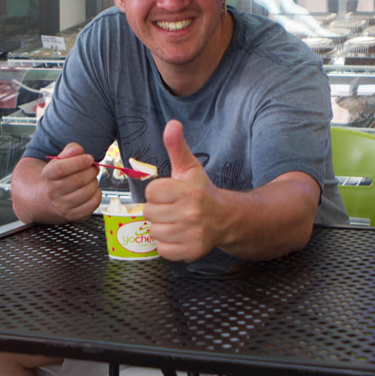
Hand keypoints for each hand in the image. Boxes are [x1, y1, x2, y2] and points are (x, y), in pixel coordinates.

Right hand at [42, 143, 101, 220]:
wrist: (50, 198)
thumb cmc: (60, 176)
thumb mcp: (61, 160)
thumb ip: (70, 151)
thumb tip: (78, 150)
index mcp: (48, 175)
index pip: (61, 169)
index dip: (78, 162)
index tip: (89, 158)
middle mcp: (52, 192)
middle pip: (77, 180)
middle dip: (91, 171)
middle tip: (93, 168)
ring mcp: (62, 205)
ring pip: (86, 192)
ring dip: (94, 182)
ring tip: (92, 179)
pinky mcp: (73, 215)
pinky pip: (92, 204)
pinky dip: (97, 195)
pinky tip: (93, 190)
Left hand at [143, 120, 218, 261]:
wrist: (226, 218)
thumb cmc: (202, 191)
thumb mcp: (189, 167)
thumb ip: (176, 146)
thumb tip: (172, 124)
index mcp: (189, 191)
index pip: (151, 192)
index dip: (157, 192)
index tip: (169, 192)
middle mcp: (192, 213)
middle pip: (149, 212)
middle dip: (158, 209)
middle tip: (172, 207)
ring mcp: (192, 234)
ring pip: (154, 231)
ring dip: (161, 226)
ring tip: (175, 220)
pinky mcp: (191, 251)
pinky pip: (162, 249)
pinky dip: (166, 243)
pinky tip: (178, 234)